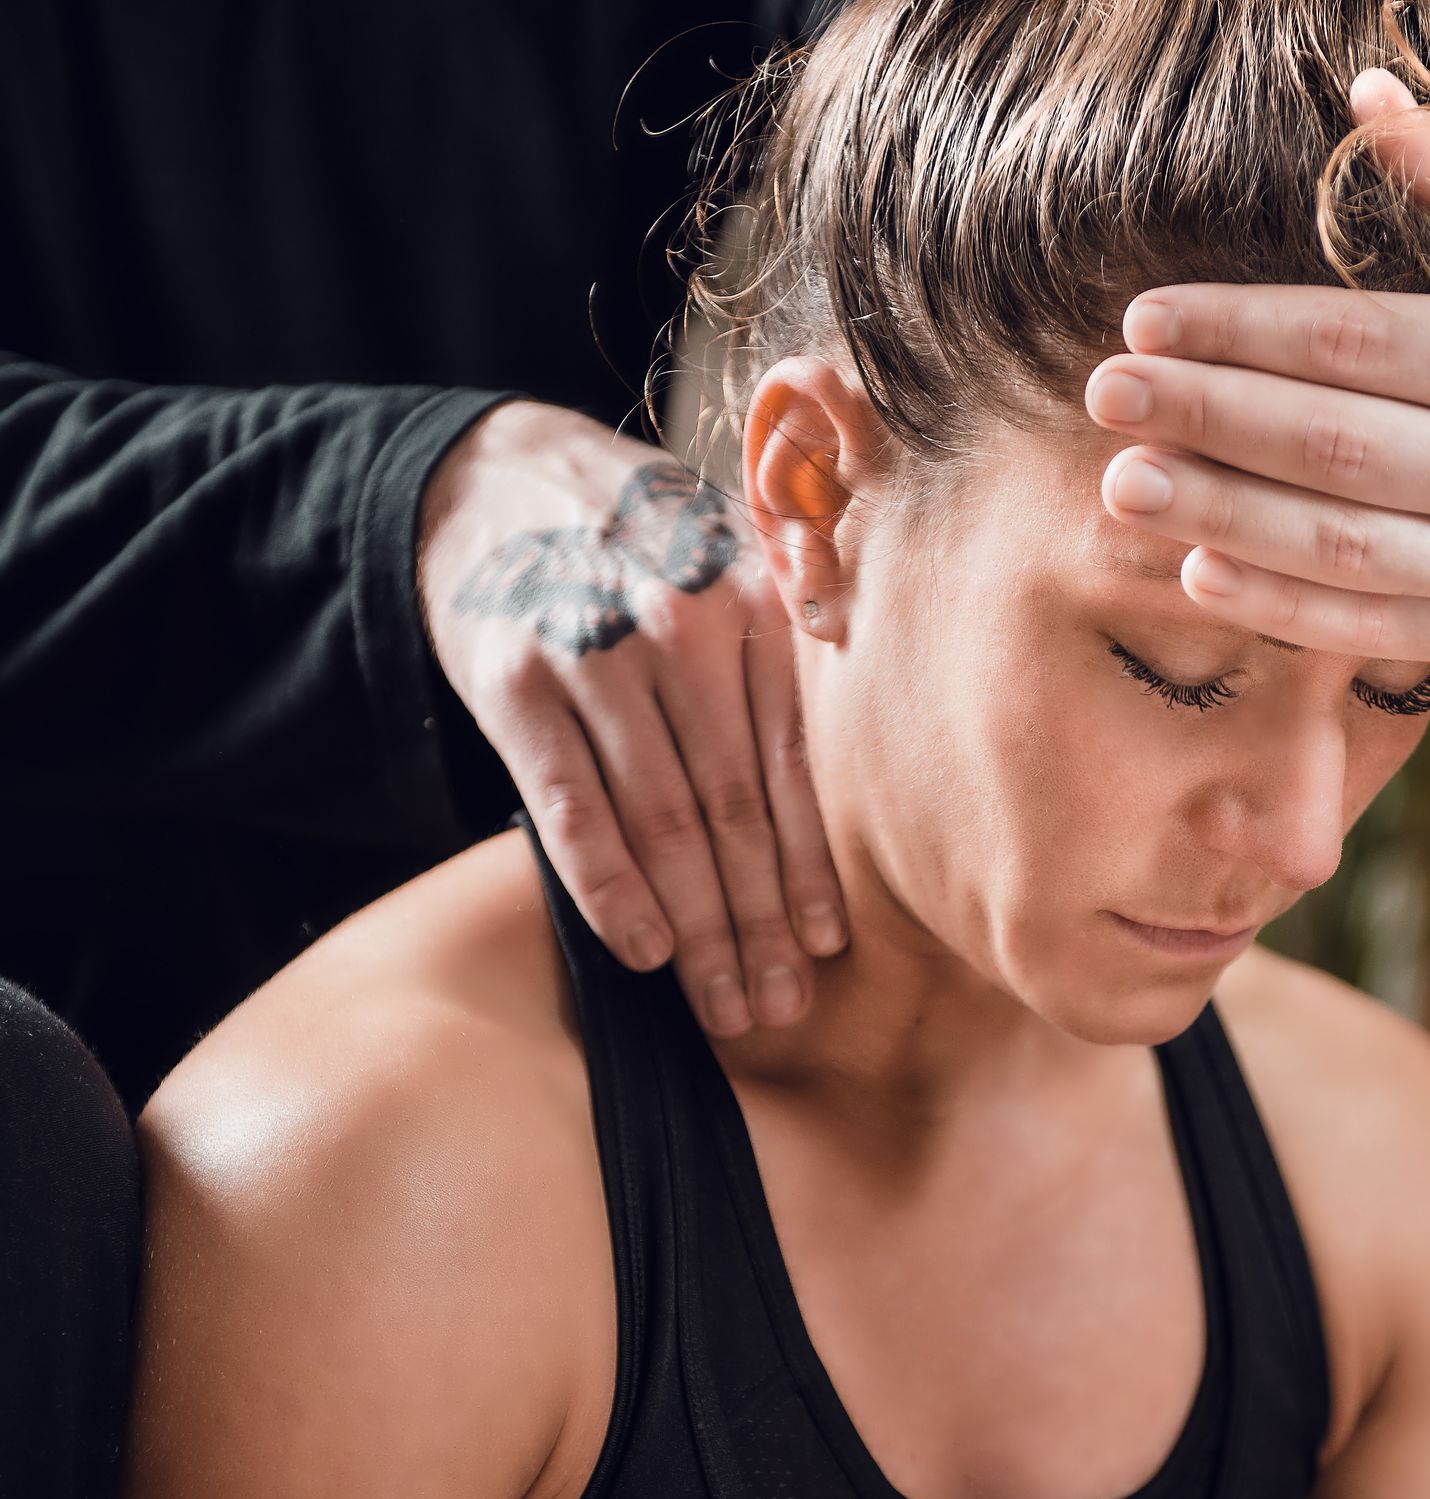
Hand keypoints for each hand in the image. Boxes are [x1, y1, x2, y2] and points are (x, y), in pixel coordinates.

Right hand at [418, 400, 846, 1037]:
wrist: (494, 474)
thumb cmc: (635, 546)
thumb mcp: (729, 560)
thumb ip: (792, 646)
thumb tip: (852, 767)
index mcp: (754, 607)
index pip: (791, 771)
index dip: (809, 873)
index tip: (824, 955)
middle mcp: (684, 628)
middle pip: (732, 813)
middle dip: (758, 925)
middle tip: (777, 1010)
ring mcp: (596, 653)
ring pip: (663, 824)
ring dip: (698, 930)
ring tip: (724, 1008)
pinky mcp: (514, 682)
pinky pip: (572, 809)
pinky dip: (610, 889)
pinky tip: (645, 954)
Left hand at [1086, 68, 1429, 665]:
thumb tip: (1362, 94)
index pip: (1358, 344)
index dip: (1242, 331)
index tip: (1144, 320)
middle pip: (1334, 447)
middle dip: (1207, 419)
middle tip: (1103, 397)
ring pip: (1338, 546)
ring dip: (1217, 516)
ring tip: (1122, 486)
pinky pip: (1366, 627)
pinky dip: (1275, 606)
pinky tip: (1192, 572)